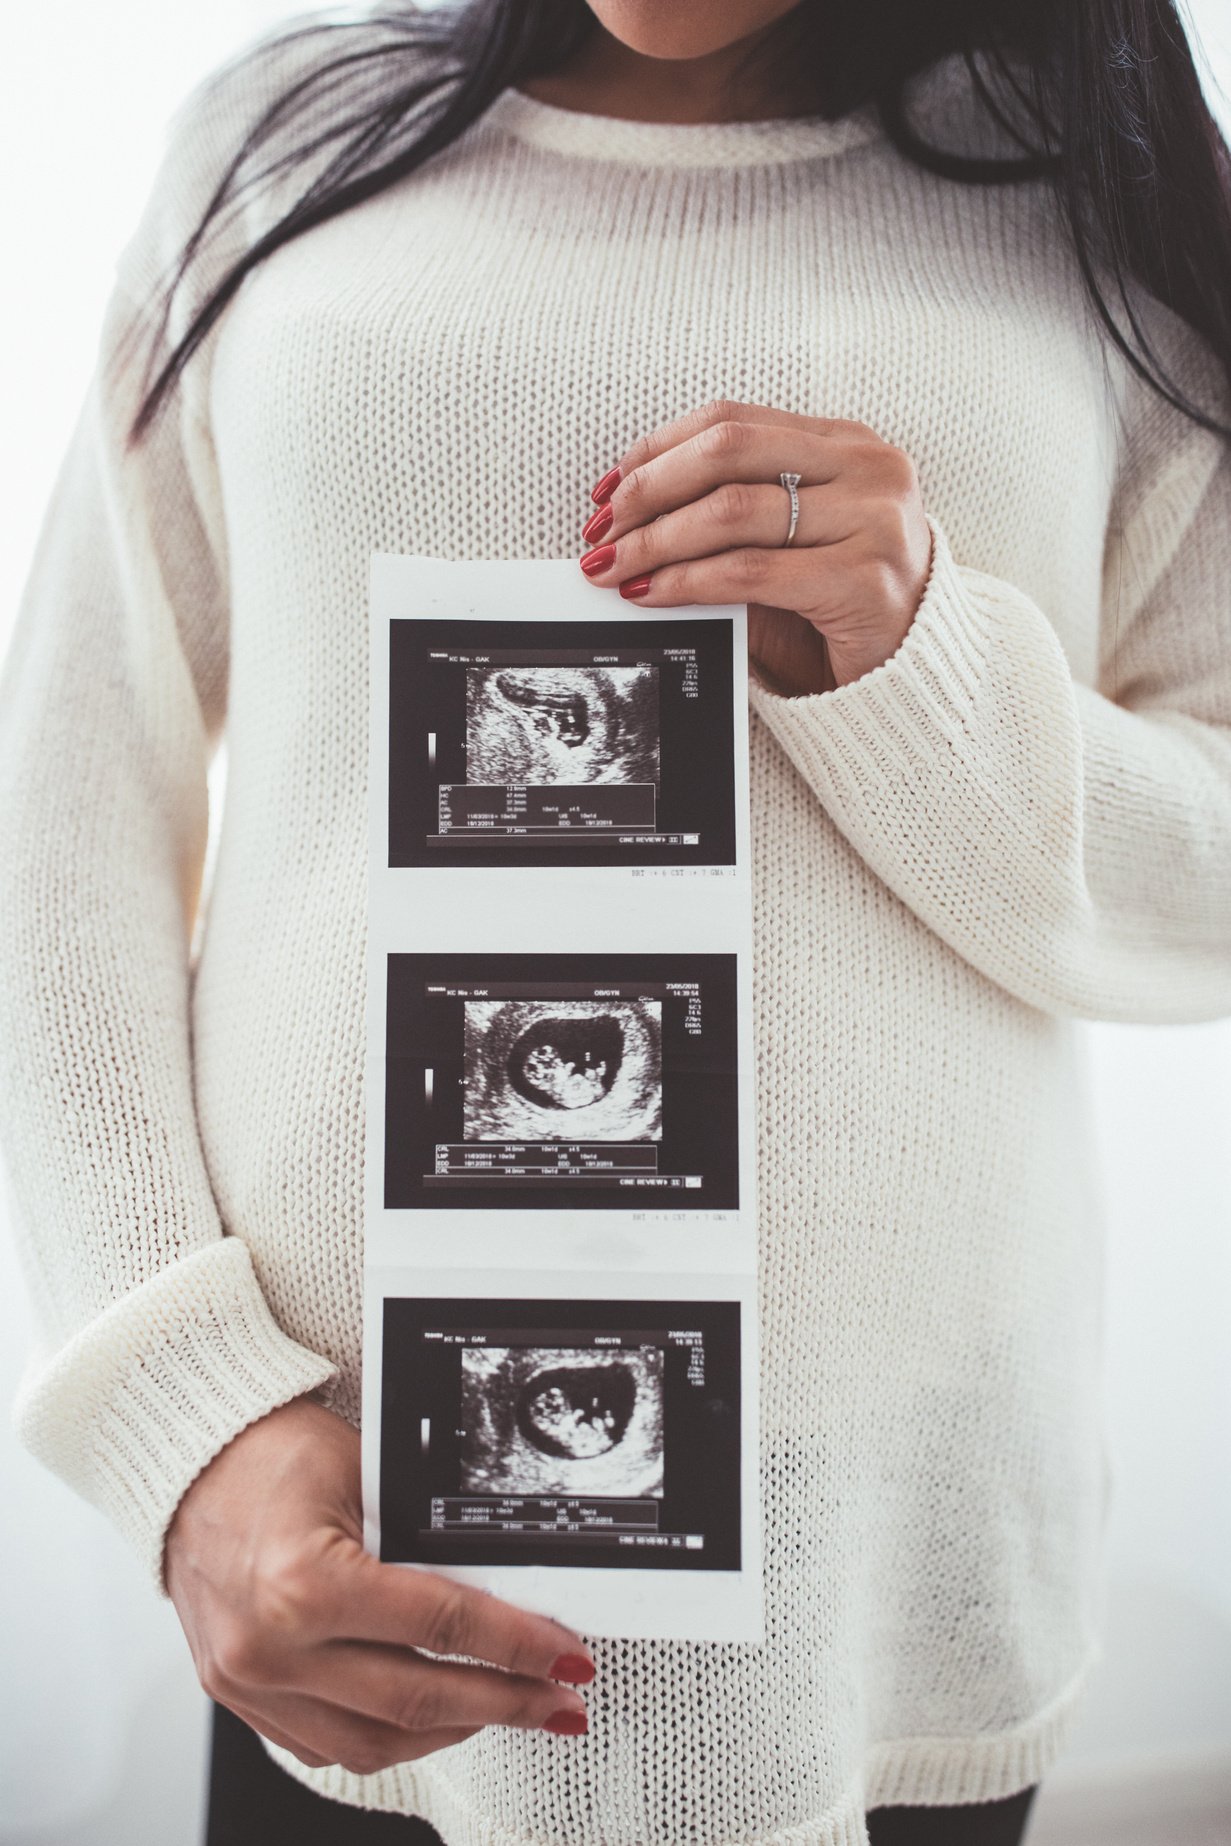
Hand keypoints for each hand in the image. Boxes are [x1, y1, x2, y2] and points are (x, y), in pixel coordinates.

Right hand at [164, 1396, 593, 1774]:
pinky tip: (427, 1717)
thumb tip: (506, 1581)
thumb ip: (425, 1534)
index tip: (563, 1656)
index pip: (441, 1625)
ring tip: (504, 1710)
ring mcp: (250, 1681)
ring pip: (373, 1742)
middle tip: (557, 1699)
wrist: (187, 1460)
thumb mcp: (364, 1472)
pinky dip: (385, 1736)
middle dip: (504, 1703)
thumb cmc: (266, 1452)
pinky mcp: (239, 1695)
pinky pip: (324, 1745)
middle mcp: (272, 1647)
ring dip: (450, 1732)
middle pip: (417, 1699)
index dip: (516, 1644)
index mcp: (304, 1585)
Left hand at [579, 398, 933, 694]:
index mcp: (847, 444)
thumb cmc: (842, 607)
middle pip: (728, 451)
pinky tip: (653, 592)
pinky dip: (689, 580)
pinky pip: (751, 571)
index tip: (611, 487)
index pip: (734, 421)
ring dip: (658, 540)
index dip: (660, 449)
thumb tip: (631, 519)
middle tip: (604, 528)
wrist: (910, 677)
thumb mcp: (790, 544)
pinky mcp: (865, 579)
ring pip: (733, 510)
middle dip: (650, 489)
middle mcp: (868, 468)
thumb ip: (732, 518)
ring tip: (615, 565)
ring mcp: (874, 520)